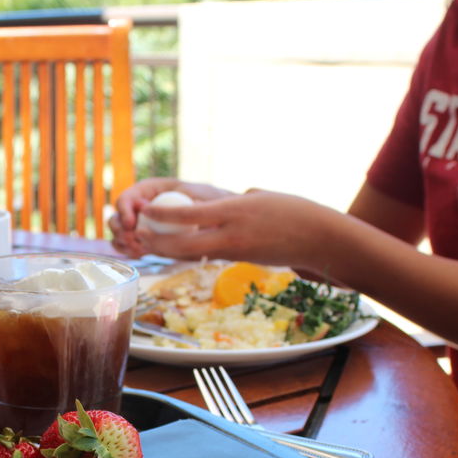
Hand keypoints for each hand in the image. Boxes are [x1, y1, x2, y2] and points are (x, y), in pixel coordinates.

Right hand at [109, 179, 236, 256]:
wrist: (220, 219)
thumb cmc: (212, 201)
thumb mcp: (204, 196)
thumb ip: (191, 200)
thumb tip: (181, 207)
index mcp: (150, 189)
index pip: (127, 197)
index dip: (124, 209)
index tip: (131, 224)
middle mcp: (142, 206)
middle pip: (117, 216)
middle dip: (119, 230)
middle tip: (133, 240)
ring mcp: (142, 225)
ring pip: (119, 234)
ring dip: (123, 243)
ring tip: (139, 250)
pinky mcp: (147, 240)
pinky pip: (129, 247)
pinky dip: (130, 251)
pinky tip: (142, 254)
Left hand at [125, 188, 334, 268]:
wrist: (319, 239)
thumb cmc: (294, 211)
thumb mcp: (259, 197)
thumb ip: (232, 201)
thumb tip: (211, 205)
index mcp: (234, 211)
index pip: (189, 215)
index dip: (162, 215)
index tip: (144, 209)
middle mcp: (231, 234)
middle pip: (183, 244)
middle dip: (158, 243)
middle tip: (138, 236)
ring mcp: (235, 251)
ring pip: (194, 253)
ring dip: (170, 250)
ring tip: (149, 243)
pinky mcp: (240, 260)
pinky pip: (210, 255)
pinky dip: (191, 252)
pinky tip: (177, 249)